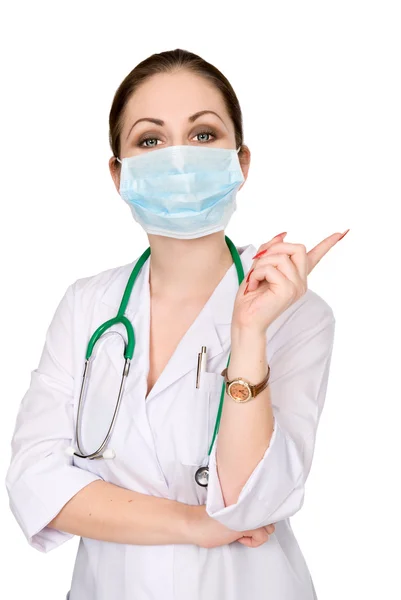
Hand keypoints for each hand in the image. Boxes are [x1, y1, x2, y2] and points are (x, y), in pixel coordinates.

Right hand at [189, 505, 274, 548]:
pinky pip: (262, 537)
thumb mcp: (230, 510)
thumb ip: (243, 507)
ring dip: (257, 533)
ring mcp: (248, 513)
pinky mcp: (246, 525)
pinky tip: (239, 537)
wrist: (195, 523)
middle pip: (270, 516)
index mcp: (244, 496)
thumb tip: (257, 515)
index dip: (260, 515)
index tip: (250, 519)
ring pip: (269, 527)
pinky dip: (252, 541)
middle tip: (245, 526)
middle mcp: (248, 502)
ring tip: (241, 531)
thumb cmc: (209, 518)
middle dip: (260, 524)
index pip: (266, 504)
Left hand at [231, 229, 349, 332]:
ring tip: (255, 278)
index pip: (316, 256)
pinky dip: (257, 273)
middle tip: (259, 261)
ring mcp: (297, 287)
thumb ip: (271, 251)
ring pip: (281, 257)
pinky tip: (254, 285)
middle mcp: (301, 281)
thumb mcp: (259, 267)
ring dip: (261, 264)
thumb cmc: (251, 296)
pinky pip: (271, 269)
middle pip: (298, 248)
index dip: (328, 243)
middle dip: (276, 248)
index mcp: (297, 276)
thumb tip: (283, 235)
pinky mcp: (288, 290)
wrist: (246, 319)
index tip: (342, 232)